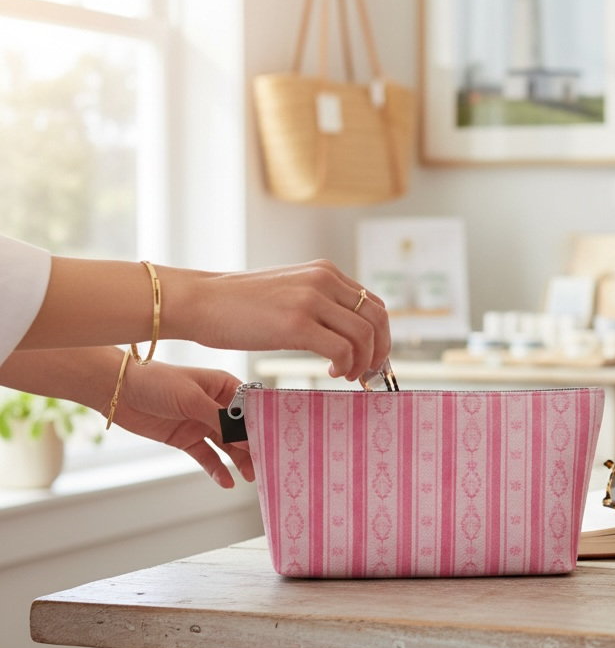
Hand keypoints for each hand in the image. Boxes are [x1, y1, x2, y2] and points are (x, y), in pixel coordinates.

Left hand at [114, 361, 253, 488]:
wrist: (117, 391)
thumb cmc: (157, 382)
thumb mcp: (192, 399)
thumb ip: (221, 421)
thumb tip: (247, 440)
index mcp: (223, 386)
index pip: (251, 407)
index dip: (263, 424)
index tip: (275, 442)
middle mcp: (216, 405)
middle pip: (241, 429)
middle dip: (253, 447)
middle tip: (266, 465)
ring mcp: (201, 423)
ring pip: (227, 445)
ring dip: (239, 460)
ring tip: (251, 477)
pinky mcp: (186, 439)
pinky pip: (207, 456)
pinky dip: (217, 469)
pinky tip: (227, 481)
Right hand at [176, 260, 390, 380]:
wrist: (199, 301)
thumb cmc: (239, 304)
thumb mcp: (289, 291)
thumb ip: (319, 302)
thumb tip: (347, 332)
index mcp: (324, 272)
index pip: (373, 303)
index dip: (381, 335)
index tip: (374, 357)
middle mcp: (323, 280)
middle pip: (377, 319)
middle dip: (380, 351)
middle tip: (368, 373)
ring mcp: (310, 300)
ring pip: (364, 336)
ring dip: (362, 362)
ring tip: (346, 375)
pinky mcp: (297, 323)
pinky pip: (342, 350)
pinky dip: (345, 366)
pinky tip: (331, 372)